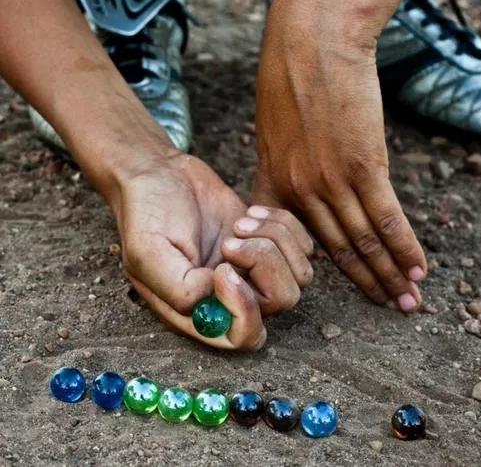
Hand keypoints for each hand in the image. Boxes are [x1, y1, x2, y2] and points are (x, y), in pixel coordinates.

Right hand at [111, 149, 312, 349]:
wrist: (161, 174)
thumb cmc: (147, 213)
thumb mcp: (147, 252)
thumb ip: (179, 288)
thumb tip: (218, 295)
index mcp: (199, 311)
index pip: (243, 336)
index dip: (244, 309)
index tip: (223, 269)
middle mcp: (231, 296)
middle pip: (281, 301)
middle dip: (264, 264)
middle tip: (231, 238)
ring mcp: (254, 269)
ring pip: (299, 274)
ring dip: (274, 240)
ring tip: (241, 222)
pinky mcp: (268, 242)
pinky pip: (303, 246)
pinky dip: (284, 224)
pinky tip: (251, 212)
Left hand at [251, 0, 426, 311]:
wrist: (309, 44)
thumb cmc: (288, 85)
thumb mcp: (271, 136)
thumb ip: (281, 172)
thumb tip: (297, 194)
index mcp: (276, 189)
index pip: (307, 243)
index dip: (333, 270)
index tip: (352, 287)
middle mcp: (302, 194)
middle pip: (339, 250)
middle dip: (368, 282)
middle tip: (391, 307)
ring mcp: (331, 182)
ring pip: (363, 240)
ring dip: (390, 272)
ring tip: (408, 298)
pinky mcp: (361, 165)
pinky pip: (385, 216)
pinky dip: (403, 245)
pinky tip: (417, 266)